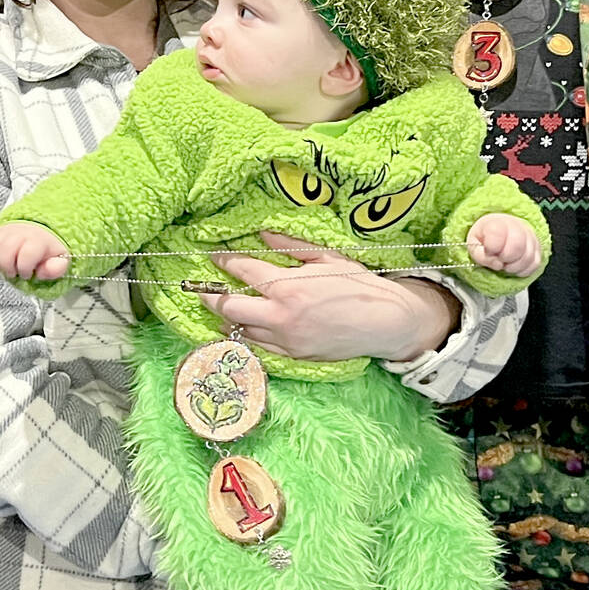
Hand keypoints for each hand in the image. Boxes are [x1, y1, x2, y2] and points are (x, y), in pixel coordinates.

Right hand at [0, 221, 71, 281]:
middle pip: (6, 249)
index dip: (25, 268)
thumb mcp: (60, 259)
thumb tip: (42, 272)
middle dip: (6, 266)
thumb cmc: (48, 249)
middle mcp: (20, 233)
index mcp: (37, 240)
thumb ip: (55, 268)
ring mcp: (5, 231)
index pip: (27, 254)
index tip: (28, 275)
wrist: (41, 229)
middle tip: (12, 274)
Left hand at [205, 231, 459, 363]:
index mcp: (288, 286)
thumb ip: (289, 246)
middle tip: (202, 286)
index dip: (223, 260)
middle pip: (228, 306)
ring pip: (240, 329)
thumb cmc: (359, 285)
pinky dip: (247, 333)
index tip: (213, 254)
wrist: (386, 323)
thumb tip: (261, 233)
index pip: (242, 270)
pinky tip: (244, 324)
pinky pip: (259, 346)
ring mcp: (286, 340)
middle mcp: (281, 316)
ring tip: (221, 304)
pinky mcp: (293, 356)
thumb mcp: (326, 257)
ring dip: (228, 316)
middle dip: (210, 294)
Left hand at [467, 214, 540, 275]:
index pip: (498, 233)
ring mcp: (530, 237)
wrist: (499, 230)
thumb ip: (480, 255)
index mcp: (497, 223)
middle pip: (517, 246)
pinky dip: (523, 270)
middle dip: (505, 259)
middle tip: (498, 259)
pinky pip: (535, 263)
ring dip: (514, 267)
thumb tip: (497, 264)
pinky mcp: (537, 248)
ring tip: (504, 264)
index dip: (492, 248)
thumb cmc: (485, 238)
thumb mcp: (473, 245)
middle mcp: (517, 227)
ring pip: (528, 257)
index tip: (489, 251)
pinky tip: (513, 266)